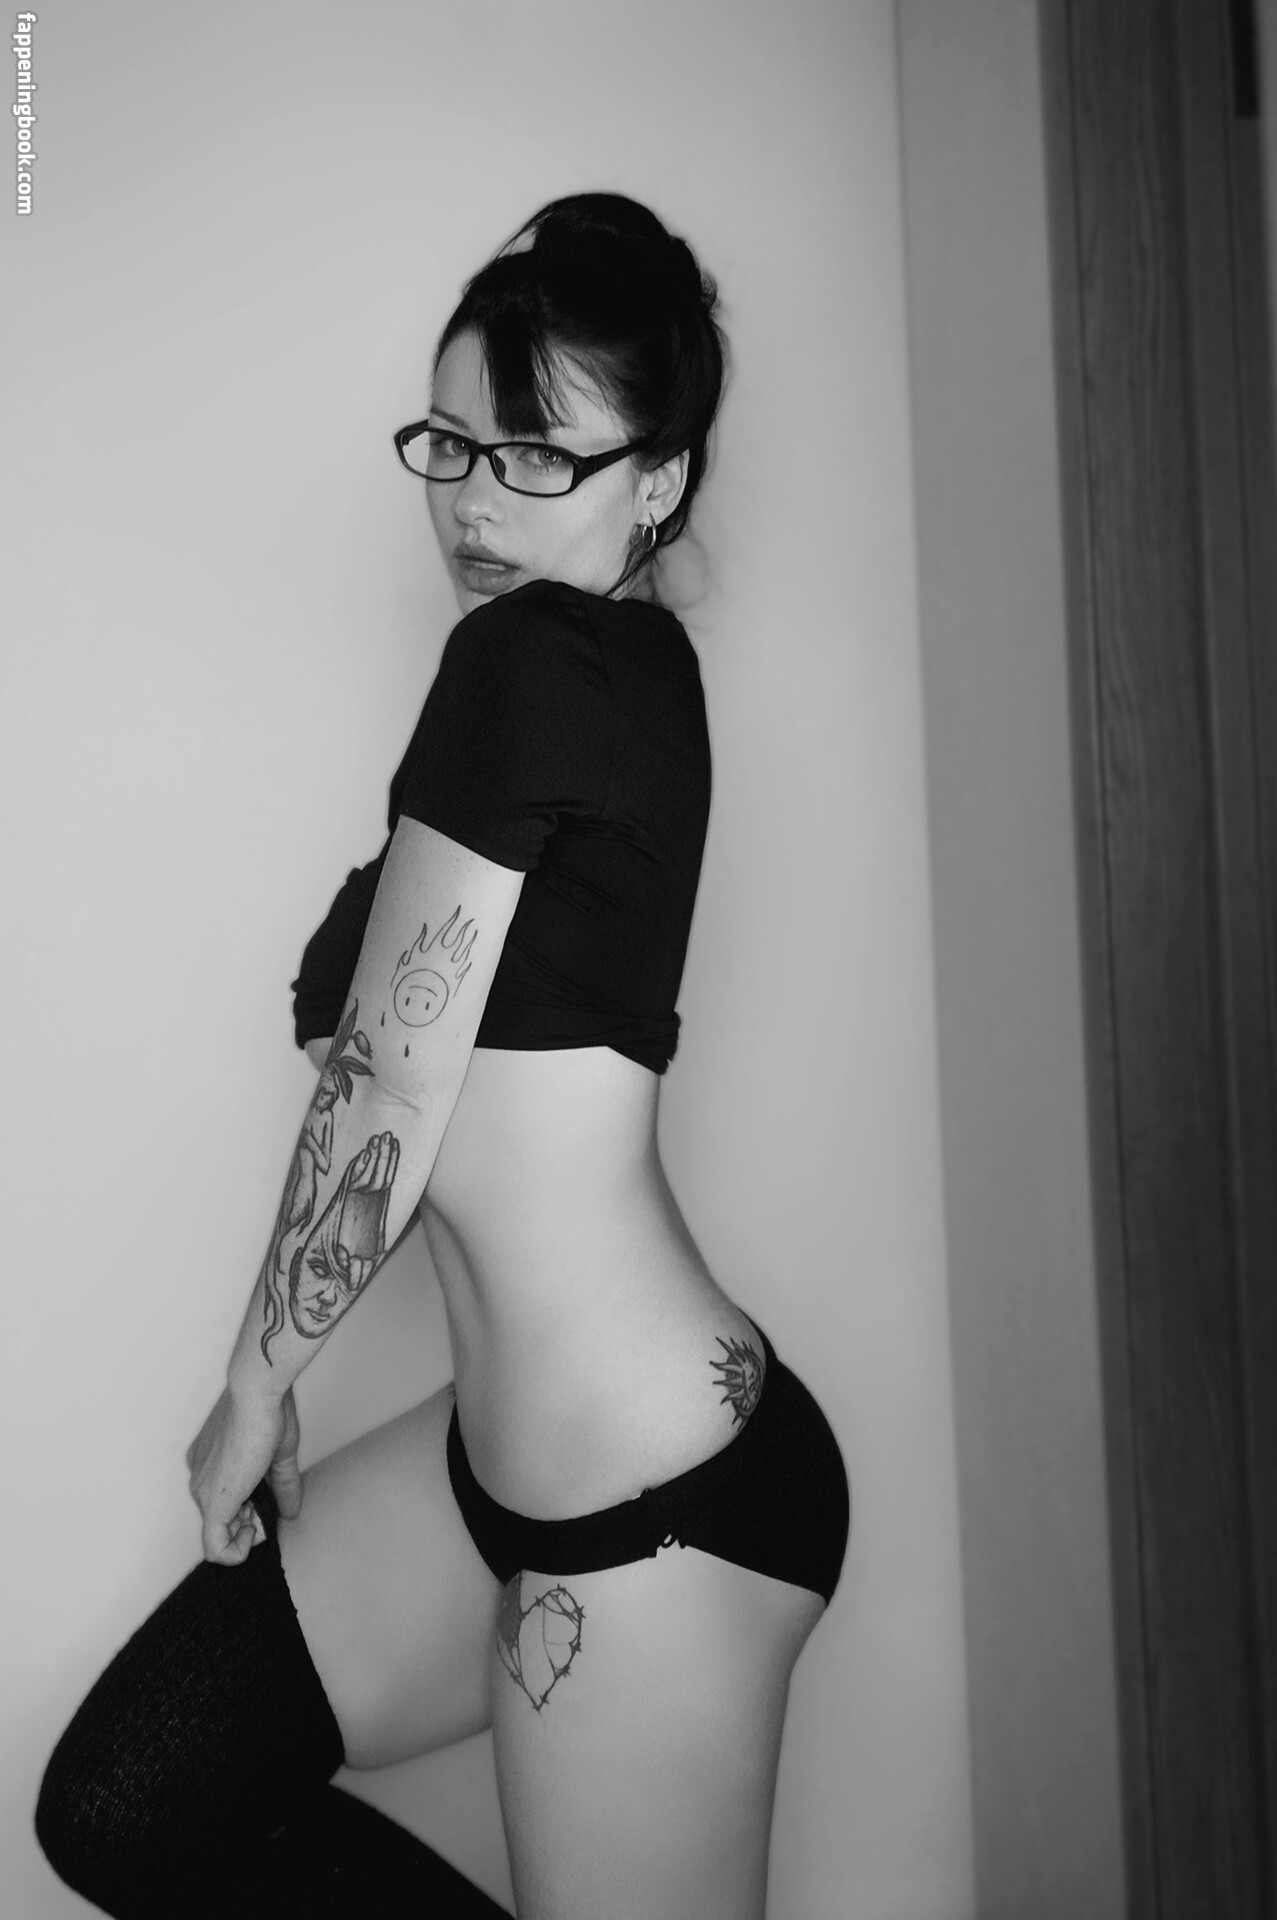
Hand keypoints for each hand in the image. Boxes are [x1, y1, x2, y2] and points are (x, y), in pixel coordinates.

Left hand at [185, 1384, 302, 1565]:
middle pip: (221, 1518)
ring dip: (246, 1533)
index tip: (266, 1497)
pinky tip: (255, 1533)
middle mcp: (200, 1476)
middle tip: (268, 1508)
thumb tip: (291, 1512)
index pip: (224, 1498)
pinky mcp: (214, 1504)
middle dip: (249, 1521)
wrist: (257, 1395)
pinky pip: (216, 1548)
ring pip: (219, 1533)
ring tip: (263, 1511)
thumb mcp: (279, 1455)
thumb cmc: (266, 1410)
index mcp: (210, 1461)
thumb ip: (283, 1486)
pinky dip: (236, 1553)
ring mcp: (204, 1491)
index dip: (249, 1508)